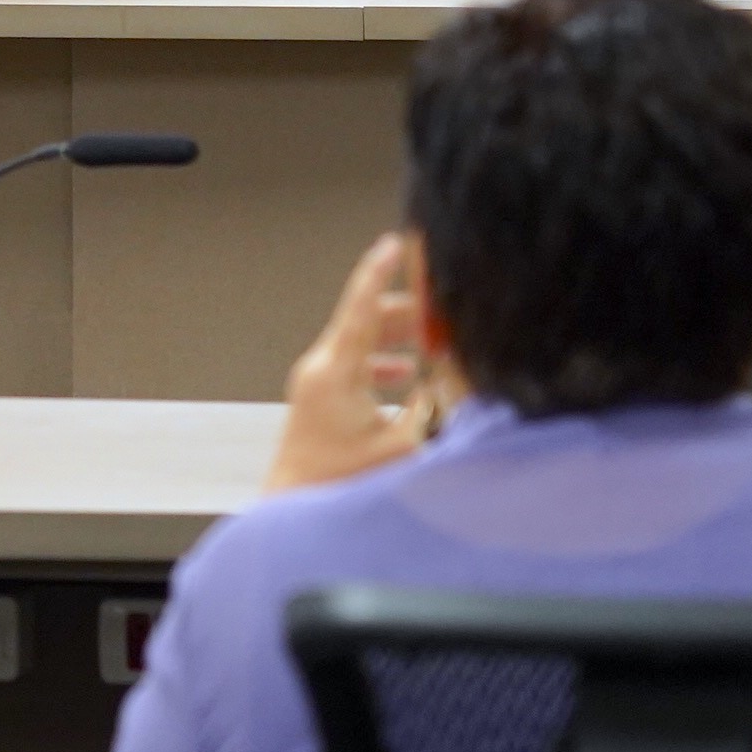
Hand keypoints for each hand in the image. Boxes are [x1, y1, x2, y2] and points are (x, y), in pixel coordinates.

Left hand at [265, 233, 446, 493]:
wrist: (295, 508)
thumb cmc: (341, 483)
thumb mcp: (402, 444)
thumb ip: (432, 406)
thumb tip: (457, 376)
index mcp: (336, 370)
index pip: (362, 306)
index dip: (381, 271)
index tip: (395, 244)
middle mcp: (321, 367)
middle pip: (367, 320)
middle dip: (407, 313)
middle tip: (442, 312)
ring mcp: (317, 381)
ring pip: (362, 341)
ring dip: (398, 340)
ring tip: (434, 348)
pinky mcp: (319, 396)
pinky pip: (354, 363)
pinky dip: (383, 362)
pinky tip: (409, 379)